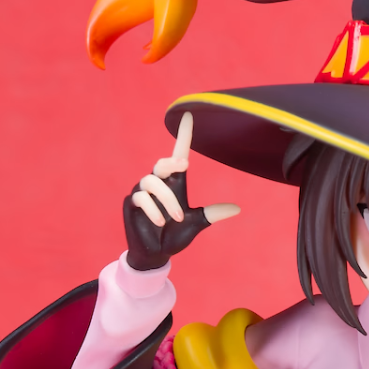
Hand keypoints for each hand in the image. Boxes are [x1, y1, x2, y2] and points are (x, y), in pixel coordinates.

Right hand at [123, 111, 239, 270]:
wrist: (156, 253)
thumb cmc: (174, 235)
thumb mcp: (195, 223)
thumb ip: (211, 214)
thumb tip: (237, 208)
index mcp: (174, 184)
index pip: (179, 154)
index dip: (183, 136)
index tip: (188, 116)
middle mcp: (157, 183)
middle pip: (162, 163)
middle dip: (172, 162)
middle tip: (184, 166)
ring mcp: (142, 191)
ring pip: (152, 182)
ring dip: (166, 200)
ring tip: (174, 218)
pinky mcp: (131, 202)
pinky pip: (141, 197)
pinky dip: (154, 211)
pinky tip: (161, 223)